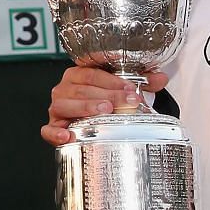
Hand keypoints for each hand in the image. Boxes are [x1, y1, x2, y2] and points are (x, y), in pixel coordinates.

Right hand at [40, 66, 167, 144]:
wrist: (87, 118)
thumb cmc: (101, 99)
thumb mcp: (120, 88)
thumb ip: (141, 81)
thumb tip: (161, 77)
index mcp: (77, 75)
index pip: (93, 74)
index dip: (113, 82)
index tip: (133, 91)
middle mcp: (64, 89)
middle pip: (83, 89)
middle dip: (107, 95)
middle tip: (127, 103)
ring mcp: (57, 107)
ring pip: (65, 105)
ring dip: (85, 108)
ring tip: (104, 112)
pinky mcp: (53, 126)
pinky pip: (48, 130)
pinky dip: (56, 133)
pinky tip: (69, 135)